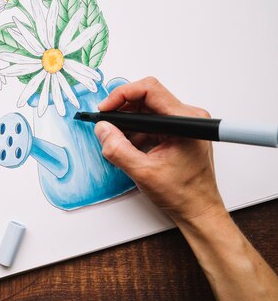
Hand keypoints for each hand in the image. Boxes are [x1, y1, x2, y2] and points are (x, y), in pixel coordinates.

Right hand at [95, 77, 225, 224]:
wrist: (198, 210)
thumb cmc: (183, 194)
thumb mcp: (143, 173)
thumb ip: (119, 150)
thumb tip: (102, 129)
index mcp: (185, 122)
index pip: (150, 90)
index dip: (122, 95)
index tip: (105, 108)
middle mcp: (188, 118)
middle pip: (146, 98)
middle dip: (121, 110)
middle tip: (104, 123)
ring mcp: (184, 124)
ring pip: (147, 110)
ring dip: (128, 123)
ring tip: (117, 140)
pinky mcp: (178, 132)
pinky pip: (151, 122)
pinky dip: (136, 131)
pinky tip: (129, 146)